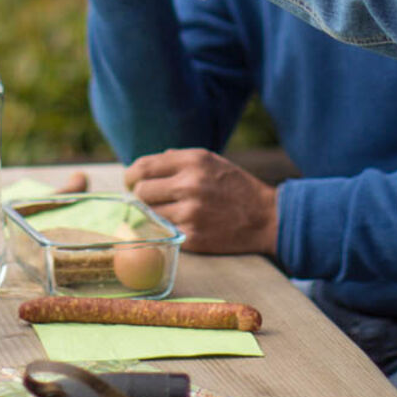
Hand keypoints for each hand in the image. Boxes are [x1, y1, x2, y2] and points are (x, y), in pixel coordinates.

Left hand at [123, 148, 278, 256]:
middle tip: (147, 201)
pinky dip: (167, 230)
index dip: (131, 177)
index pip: (143, 166)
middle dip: (139, 197)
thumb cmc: (235, 186)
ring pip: (149, 215)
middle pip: (140, 192)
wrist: (265, 217)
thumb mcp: (210, 161)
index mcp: (193, 161)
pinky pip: (165, 232)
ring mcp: (190, 213)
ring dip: (152, 215)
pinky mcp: (193, 237)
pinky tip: (179, 225)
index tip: (132, 184)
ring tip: (166, 212)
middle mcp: (190, 184)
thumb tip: (143, 168)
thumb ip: (177, 160)